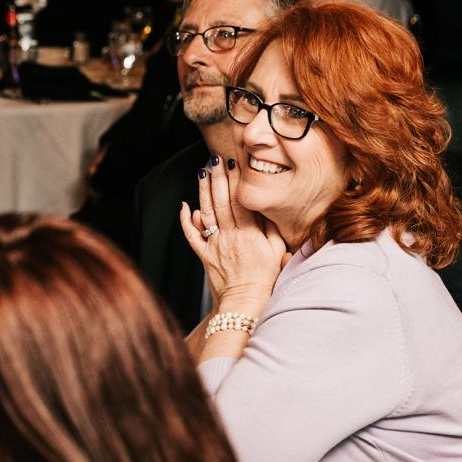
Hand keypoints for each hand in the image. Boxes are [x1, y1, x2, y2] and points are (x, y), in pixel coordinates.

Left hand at [178, 156, 287, 309]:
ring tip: (202, 172)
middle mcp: (230, 237)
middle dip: (218, 178)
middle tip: (215, 159)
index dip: (236, 181)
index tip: (234, 164)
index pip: (240, 201)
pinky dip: (185, 220)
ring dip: (203, 191)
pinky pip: (192, 236)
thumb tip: (264, 207)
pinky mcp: (204, 255)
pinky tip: (184, 205)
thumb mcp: (277, 252)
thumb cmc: (264, 277)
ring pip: (207, 213)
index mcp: (250, 234)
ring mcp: (215, 245)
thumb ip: (271, 228)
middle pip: (222, 202)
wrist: (244, 302)